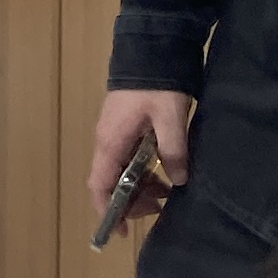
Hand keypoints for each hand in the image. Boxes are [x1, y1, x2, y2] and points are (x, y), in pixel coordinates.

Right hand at [85, 89, 193, 233]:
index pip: (100, 186)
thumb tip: (178, 181)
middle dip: (131, 201)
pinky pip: (129, 158)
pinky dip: (143, 171)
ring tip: (167, 192)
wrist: (151, 46)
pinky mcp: (126, 125)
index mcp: (111, 142)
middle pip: (110, 183)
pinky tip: (165, 172)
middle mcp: (107, 141)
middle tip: (160, 207)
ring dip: (140, 186)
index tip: (123, 231)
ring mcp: (115, 132)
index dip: (108, 211)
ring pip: (121, 171)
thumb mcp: (170, 117)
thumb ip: (174, 150)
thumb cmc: (157, 83)